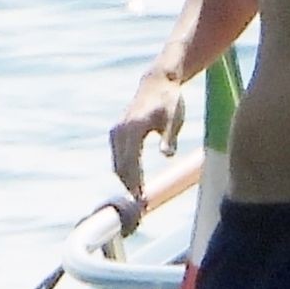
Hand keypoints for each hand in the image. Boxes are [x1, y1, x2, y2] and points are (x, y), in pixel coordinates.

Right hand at [109, 71, 185, 197]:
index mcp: (133, 128)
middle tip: (142, 206)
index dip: (135, 182)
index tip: (142, 199)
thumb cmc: (169, 101)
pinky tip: (135, 184)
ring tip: (140, 198)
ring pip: (117, 164)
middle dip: (130, 187)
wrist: (158, 83)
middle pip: (121, 166)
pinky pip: (118, 158)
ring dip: (126, 181)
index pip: (131, 162)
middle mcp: (119, 131)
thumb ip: (169, 137)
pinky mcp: (116, 134)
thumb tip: (166, 156)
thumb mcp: (174, 118)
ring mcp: (115, 132)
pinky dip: (124, 171)